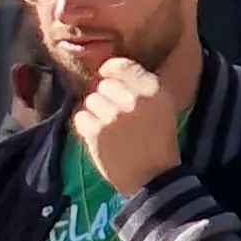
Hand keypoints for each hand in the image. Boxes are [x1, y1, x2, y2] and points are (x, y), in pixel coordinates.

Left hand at [74, 58, 184, 196]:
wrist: (152, 176)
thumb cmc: (157, 140)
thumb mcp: (161, 106)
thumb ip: (139, 86)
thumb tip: (107, 69)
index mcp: (152, 89)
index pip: (121, 65)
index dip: (109, 71)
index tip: (107, 78)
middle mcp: (132, 99)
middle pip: (103, 84)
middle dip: (105, 97)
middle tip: (113, 115)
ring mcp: (112, 115)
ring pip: (90, 100)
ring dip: (95, 112)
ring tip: (109, 128)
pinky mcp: (95, 132)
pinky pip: (80, 117)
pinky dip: (85, 126)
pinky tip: (99, 137)